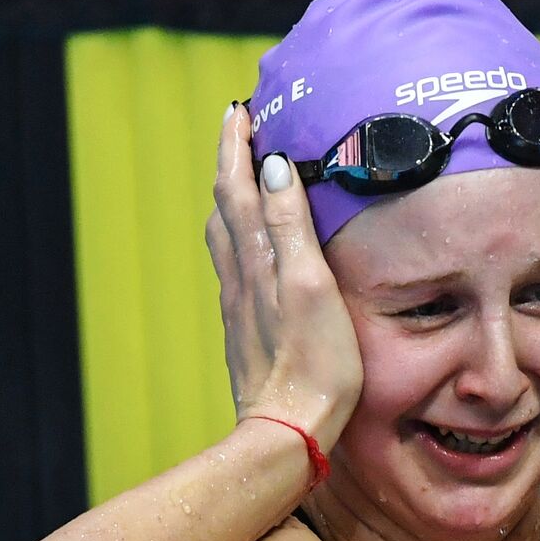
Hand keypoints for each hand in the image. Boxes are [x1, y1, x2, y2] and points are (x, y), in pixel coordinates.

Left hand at [208, 104, 362, 453]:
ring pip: (224, 237)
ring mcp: (239, 305)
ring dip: (231, 198)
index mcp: (258, 260)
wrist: (289, 430)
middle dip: (231, 164)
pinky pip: (234, 265)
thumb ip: (290, 226)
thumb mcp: (311, 286)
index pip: (238, 186)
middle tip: (241, 131)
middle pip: (225, 206)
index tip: (241, 110)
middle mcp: (241, 277)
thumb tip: (273, 166)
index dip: (237, 147)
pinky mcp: (245, 329)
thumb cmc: (314, 364)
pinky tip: (251, 247)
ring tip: (243, 177)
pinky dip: (238, 235)